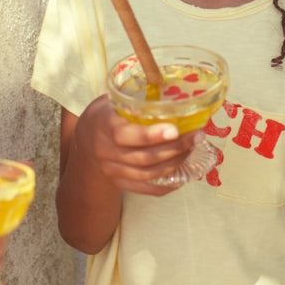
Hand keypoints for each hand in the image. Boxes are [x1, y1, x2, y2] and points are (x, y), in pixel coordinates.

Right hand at [80, 94, 203, 195]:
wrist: (87, 135)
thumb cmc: (110, 111)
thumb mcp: (117, 99)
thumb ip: (139, 100)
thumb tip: (179, 95)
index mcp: (102, 124)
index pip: (124, 135)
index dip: (150, 135)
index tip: (175, 129)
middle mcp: (104, 150)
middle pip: (142, 157)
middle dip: (174, 148)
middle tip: (196, 136)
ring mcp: (110, 170)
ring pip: (146, 174)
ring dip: (174, 163)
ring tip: (191, 149)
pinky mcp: (118, 182)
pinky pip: (145, 188)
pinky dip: (166, 185)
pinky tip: (182, 175)